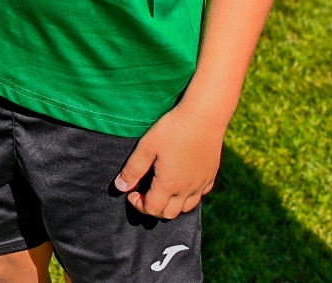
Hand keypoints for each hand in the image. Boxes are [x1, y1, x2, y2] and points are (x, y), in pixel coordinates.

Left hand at [114, 104, 224, 219]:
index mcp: (168, 185)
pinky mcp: (211, 176)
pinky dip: (188, 196)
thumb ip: (133, 170)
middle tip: (144, 193)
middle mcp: (186, 190)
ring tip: (162, 189)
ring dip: (171, 205)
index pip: (152, 209)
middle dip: (153, 208)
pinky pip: (200, 195)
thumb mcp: (146, 147)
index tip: (132, 192)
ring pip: (186, 208)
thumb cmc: (173, 130)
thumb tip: (120, 187)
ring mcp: (201, 184)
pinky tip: (182, 182)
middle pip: (169, 214)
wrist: (204, 117)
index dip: (138, 205)